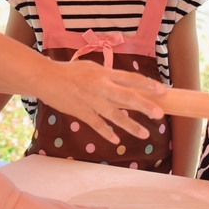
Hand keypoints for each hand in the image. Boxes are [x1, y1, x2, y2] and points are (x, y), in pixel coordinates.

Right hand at [37, 59, 165, 144]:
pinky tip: (116, 140)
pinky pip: (97, 124)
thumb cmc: (70, 72)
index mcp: (105, 73)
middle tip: (159, 114)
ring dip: (130, 125)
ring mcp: (91, 100)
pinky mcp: (81, 112)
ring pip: (114, 115)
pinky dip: (106, 132)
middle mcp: (101, 86)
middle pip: (127, 97)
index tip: (163, 91)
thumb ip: (108, 76)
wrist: (46, 78)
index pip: (131, 78)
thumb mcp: (92, 68)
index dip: (147, 85)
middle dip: (144, 106)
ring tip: (144, 134)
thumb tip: (124, 83)